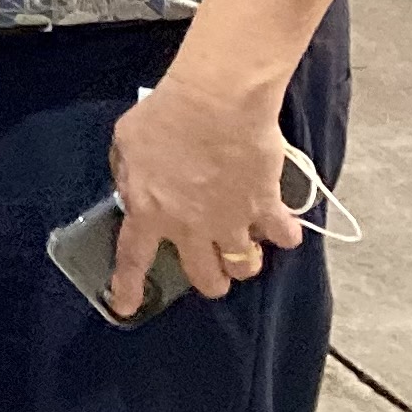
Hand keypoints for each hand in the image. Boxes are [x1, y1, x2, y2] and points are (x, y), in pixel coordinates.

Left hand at [107, 75, 307, 315]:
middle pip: (204, 276)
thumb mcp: (125, 144)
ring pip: (245, 267)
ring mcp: (231, 220)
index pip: (133, 259)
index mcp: (148, 212)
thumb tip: (136, 185)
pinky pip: (284, 235)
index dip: (129, 287)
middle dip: (211, 281)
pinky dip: (285, 235)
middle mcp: (190, 227)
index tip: (127, 308)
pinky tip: (284, 230)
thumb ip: (129, 174)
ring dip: (246, 263)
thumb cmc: (164, 116)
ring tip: (249, 251)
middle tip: (214, 270)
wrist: (215, 103)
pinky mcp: (267, 205)